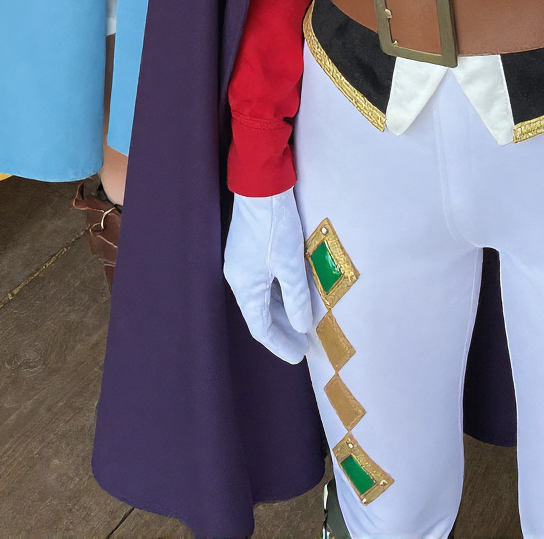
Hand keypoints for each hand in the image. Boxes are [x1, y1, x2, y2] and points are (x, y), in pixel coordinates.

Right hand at [223, 190, 312, 363]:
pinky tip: (293, 297)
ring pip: (262, 298)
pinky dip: (278, 295)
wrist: (261, 187)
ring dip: (281, 312)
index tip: (299, 356)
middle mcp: (239, 278)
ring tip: (302, 324)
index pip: (261, 328)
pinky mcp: (247, 251)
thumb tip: (301, 327)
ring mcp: (241, 264)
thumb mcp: (291, 266)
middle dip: (282, 331)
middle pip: (260, 314)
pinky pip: (262, 284)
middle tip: (304, 345)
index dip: (280, 344)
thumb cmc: (276, 227)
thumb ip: (296, 299)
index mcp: (245, 286)